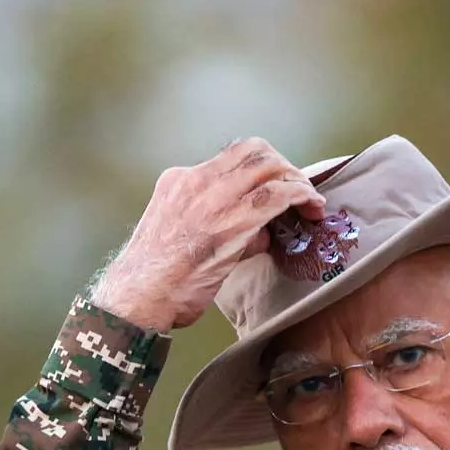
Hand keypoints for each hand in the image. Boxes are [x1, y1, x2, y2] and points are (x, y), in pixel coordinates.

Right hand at [90, 137, 327, 331]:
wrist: (137, 298)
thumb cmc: (154, 281)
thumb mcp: (177, 238)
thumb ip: (216, 227)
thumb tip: (258, 232)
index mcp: (177, 182)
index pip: (229, 157)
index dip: (260, 167)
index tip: (272, 184)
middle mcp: (195, 181)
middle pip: (254, 151)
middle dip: (283, 166)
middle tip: (297, 190)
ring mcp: (215, 198)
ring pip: (271, 166)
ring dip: (298, 180)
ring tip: (310, 201)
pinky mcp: (235, 220)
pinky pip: (281, 194)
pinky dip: (303, 196)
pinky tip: (313, 208)